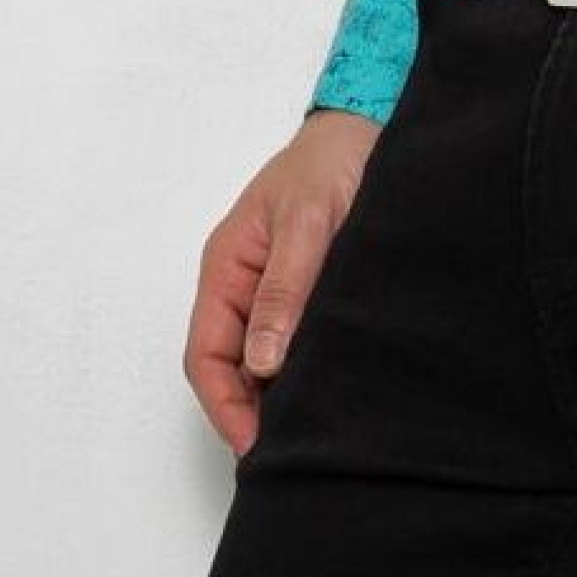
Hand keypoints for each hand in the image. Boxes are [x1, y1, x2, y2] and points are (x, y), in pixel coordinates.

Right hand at [182, 108, 380, 455]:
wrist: (370, 125)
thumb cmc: (329, 162)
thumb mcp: (305, 223)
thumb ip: (285, 289)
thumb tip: (263, 363)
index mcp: (226, 267)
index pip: (206, 355)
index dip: (225, 404)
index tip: (254, 443)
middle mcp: (244, 284)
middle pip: (231, 365)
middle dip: (250, 410)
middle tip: (287, 451)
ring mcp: (275, 288)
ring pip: (264, 357)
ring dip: (279, 392)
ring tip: (311, 429)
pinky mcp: (310, 289)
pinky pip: (296, 339)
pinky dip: (305, 367)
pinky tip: (330, 386)